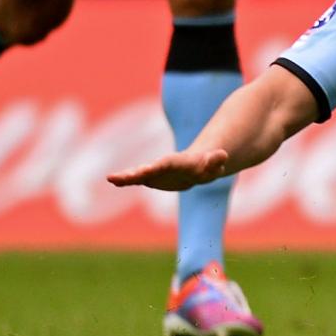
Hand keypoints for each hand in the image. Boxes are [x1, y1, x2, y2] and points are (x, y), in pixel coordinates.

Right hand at [108, 146, 229, 191]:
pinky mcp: (151, 178)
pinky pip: (137, 179)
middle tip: (121, 177)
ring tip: (112, 178)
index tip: (145, 170)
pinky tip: (111, 180)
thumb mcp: (215, 164)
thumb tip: (223, 155)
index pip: (167, 165)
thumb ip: (216, 161)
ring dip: (127, 177)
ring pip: (140, 174)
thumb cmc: (207, 166)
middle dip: (137, 173)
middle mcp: (164, 165)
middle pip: (149, 169)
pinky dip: (125, 180)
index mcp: (179, 162)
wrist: (198, 166)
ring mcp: (156, 172)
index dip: (157, 167)